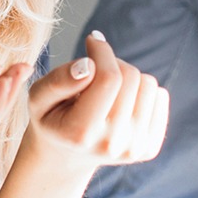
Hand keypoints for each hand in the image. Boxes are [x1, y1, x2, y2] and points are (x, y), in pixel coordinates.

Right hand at [25, 31, 167, 168]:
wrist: (65, 156)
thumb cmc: (51, 118)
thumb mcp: (37, 98)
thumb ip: (57, 80)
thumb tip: (88, 66)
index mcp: (81, 133)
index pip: (109, 78)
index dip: (102, 52)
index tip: (92, 41)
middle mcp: (111, 145)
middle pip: (131, 77)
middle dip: (112, 63)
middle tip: (94, 71)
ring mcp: (133, 149)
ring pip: (148, 84)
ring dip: (128, 77)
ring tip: (106, 90)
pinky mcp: (149, 148)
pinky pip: (160, 97)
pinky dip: (141, 92)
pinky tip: (120, 104)